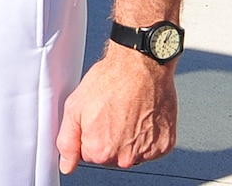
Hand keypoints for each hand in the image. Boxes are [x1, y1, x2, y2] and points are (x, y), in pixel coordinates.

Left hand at [56, 48, 178, 173]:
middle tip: (110, 112)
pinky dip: (146, 135)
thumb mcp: (74, 108)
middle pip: (110, 155)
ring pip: (130, 151)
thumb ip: (67, 141)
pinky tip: (141, 116)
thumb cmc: (110, 81)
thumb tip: (67, 164)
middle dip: (107, 136)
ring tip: (126, 111)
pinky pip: (150, 147)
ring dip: (127, 137)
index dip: (89, 133)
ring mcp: (147, 152)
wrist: (141, 67)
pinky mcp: (165, 145)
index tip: (94, 116)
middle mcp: (125, 158)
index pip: (88, 154)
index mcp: (100, 151)